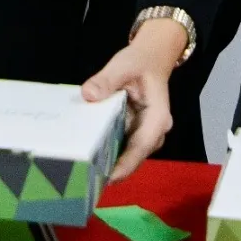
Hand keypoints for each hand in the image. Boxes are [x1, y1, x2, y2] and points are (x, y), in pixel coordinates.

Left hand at [86, 19, 181, 179]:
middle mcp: (154, 131)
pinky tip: (86, 155)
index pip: (142, 146)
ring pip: (127, 155)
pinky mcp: (135, 133)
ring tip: (83, 174)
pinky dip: (106, 152)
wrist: (152, 59)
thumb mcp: (122, 66)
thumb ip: (106, 80)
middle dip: (114, 170)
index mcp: (157, 117)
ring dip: (108, 163)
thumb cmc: (141, 63)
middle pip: (134, 157)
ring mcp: (145, 134)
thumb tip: (89, 95)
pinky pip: (121, 146)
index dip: (126, 164)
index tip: (109, 179)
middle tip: (87, 182)